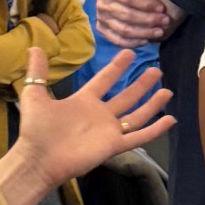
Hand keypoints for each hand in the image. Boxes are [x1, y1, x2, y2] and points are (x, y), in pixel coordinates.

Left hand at [13, 47, 171, 189]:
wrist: (38, 158)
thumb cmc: (36, 128)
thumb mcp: (34, 95)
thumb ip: (37, 71)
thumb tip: (35, 46)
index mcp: (84, 101)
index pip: (104, 80)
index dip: (117, 67)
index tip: (130, 53)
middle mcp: (100, 114)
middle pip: (126, 96)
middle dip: (141, 84)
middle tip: (157, 70)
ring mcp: (108, 130)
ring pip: (137, 115)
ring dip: (152, 103)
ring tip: (167, 91)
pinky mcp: (114, 145)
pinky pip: (139, 137)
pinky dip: (155, 130)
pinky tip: (170, 120)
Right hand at [95, 0, 180, 48]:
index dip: (146, 4)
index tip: (161, 8)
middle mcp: (103, 4)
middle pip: (128, 15)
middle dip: (149, 19)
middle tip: (165, 21)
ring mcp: (102, 19)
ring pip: (124, 30)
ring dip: (144, 33)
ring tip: (159, 32)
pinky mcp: (103, 30)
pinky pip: (118, 40)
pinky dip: (133, 42)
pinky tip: (146, 41)